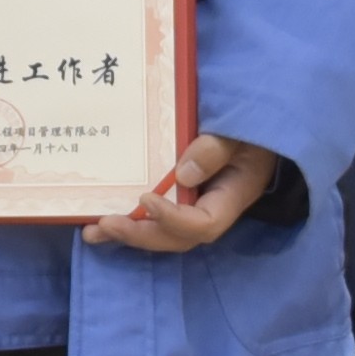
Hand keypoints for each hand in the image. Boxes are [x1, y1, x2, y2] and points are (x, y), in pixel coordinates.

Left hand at [85, 133, 279, 254]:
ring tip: (93, 232)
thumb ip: (217, 148)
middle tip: (106, 224)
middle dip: (141, 234)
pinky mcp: (183, 194)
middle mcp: (213, 207)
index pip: (204, 224)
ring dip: (128, 234)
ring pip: (163, 232)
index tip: (145, 199)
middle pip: (178, 237)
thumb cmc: (253, 121)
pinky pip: (157, 215)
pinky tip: (99, 218)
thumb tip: (182, 175)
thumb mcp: (242, 129)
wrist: (261, 119)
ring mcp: (198, 203)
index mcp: (233, 194)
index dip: (173, 219)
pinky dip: (130, 219)